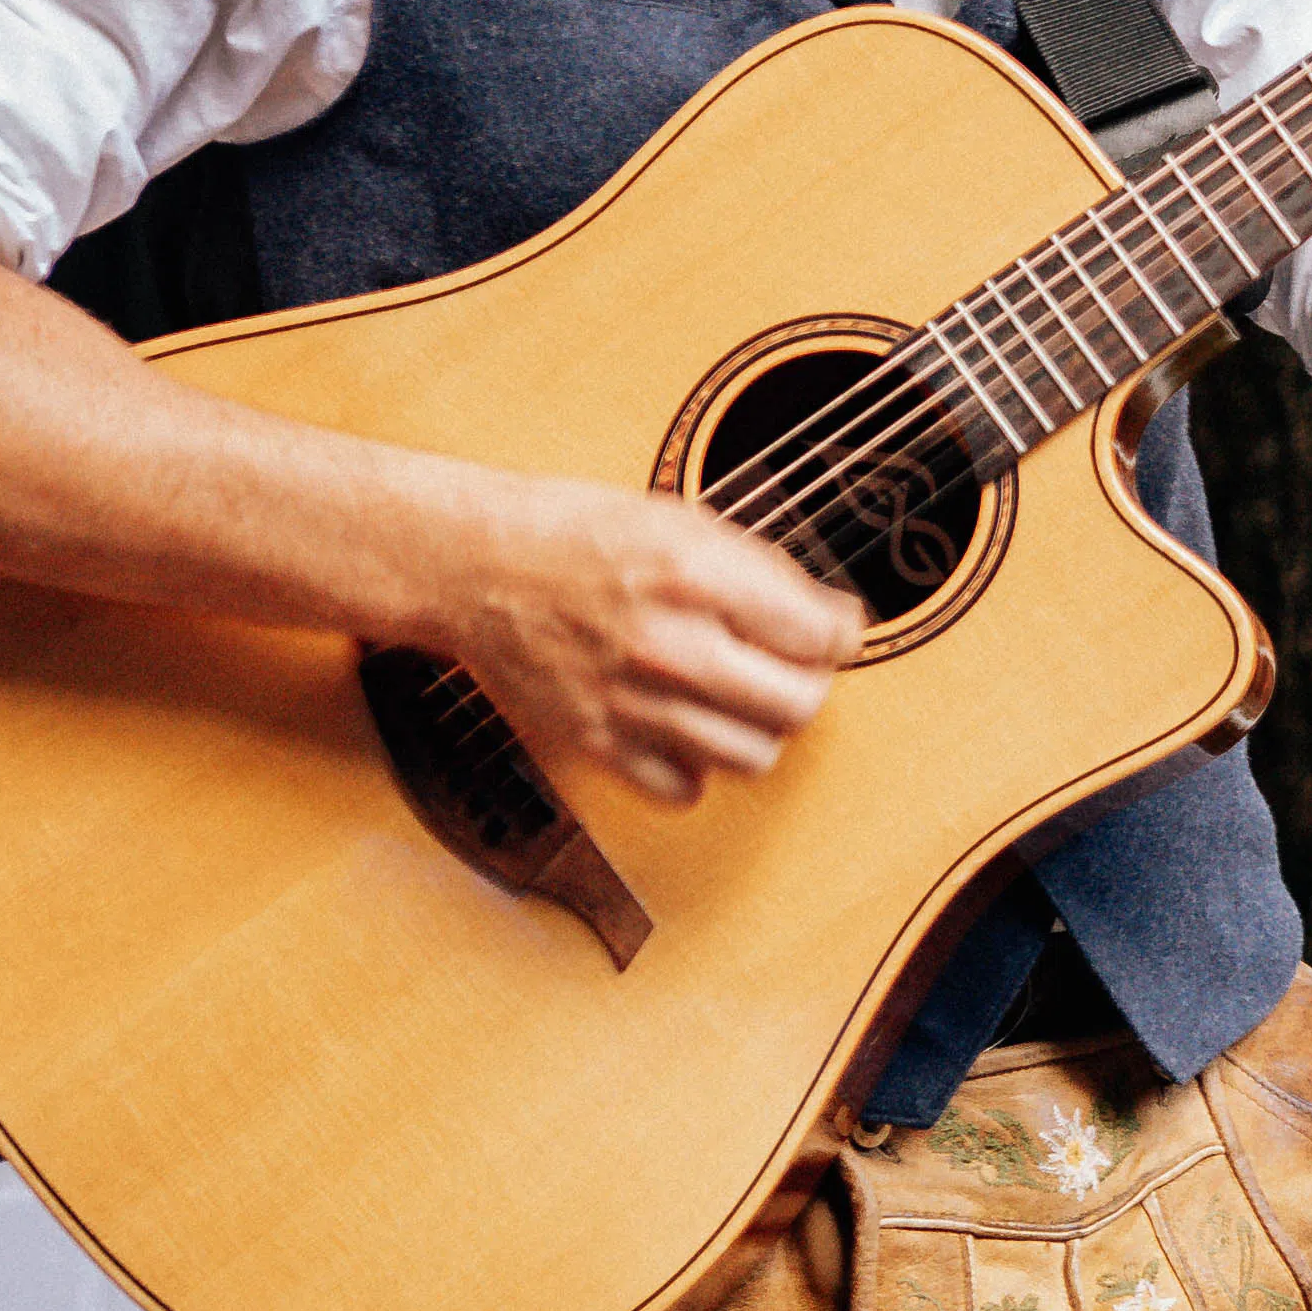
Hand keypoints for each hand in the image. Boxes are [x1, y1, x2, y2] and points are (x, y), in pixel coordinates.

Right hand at [421, 476, 868, 807]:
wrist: (473, 566)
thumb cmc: (575, 534)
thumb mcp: (682, 521)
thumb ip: (761, 573)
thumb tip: (831, 620)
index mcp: (696, 576)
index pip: (819, 637)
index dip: (838, 633)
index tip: (832, 630)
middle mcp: (669, 645)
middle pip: (797, 705)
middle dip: (808, 684)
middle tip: (792, 666)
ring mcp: (632, 703)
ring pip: (753, 756)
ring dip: (760, 729)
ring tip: (743, 697)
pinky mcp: (597, 744)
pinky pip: (685, 789)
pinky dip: (697, 766)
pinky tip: (687, 726)